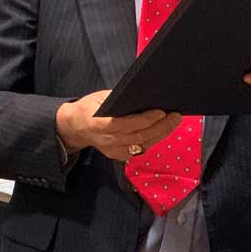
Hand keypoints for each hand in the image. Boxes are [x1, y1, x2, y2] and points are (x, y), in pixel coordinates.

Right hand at [55, 90, 181, 159]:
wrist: (75, 126)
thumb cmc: (88, 107)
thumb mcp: (99, 97)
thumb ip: (119, 98)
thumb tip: (143, 95)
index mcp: (99, 124)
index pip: (126, 124)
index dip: (145, 120)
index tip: (161, 112)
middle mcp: (107, 141)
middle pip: (139, 137)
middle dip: (160, 126)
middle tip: (175, 115)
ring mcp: (113, 151)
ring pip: (142, 145)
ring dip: (161, 134)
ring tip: (174, 121)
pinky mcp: (118, 156)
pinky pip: (140, 150)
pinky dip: (153, 140)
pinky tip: (163, 130)